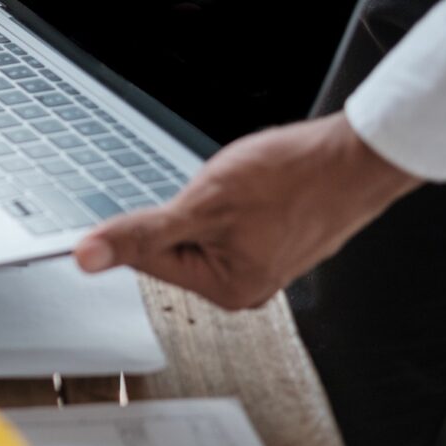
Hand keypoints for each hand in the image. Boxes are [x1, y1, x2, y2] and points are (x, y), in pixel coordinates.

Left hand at [72, 113, 424, 309]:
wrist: (358, 156)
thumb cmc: (296, 177)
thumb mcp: (202, 202)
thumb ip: (139, 233)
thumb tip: (87, 256)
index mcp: (227, 289)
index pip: (151, 258)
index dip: (149, 221)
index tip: (156, 202)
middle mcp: (247, 287)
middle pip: (179, 245)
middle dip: (189, 209)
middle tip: (221, 190)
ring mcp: (266, 265)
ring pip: (207, 229)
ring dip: (214, 203)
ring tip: (245, 186)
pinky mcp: (278, 242)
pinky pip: (234, 221)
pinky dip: (236, 201)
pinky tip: (258, 188)